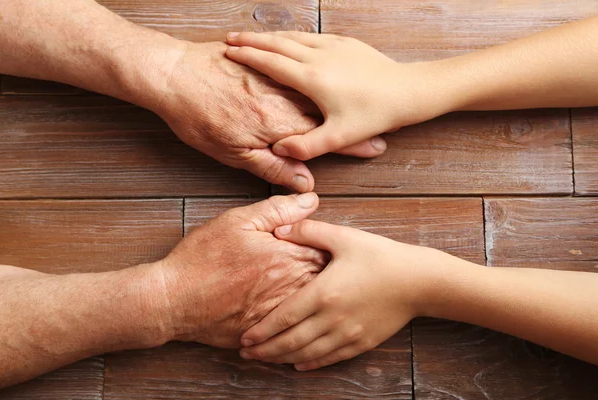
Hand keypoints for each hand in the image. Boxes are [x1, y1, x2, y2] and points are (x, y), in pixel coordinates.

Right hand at [147, 193, 327, 347]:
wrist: (174, 300)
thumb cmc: (202, 258)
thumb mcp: (237, 221)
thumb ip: (278, 210)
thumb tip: (311, 200)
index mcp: (288, 257)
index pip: (329, 251)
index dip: (331, 246)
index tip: (329, 244)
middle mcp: (290, 288)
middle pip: (328, 280)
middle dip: (330, 272)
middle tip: (329, 266)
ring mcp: (280, 314)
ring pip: (315, 305)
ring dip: (317, 295)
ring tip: (312, 288)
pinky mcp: (268, 333)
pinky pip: (295, 328)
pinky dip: (299, 318)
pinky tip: (293, 311)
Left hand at [152, 41, 386, 191]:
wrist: (173, 74)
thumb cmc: (197, 116)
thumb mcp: (232, 153)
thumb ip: (272, 167)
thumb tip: (304, 183)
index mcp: (279, 124)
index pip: (324, 138)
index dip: (350, 144)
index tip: (373, 145)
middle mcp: (284, 99)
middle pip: (328, 113)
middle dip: (354, 121)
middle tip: (379, 126)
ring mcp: (277, 77)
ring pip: (318, 93)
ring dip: (342, 101)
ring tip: (363, 105)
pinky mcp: (268, 62)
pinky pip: (299, 71)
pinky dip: (318, 79)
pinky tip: (329, 80)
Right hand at [225, 31, 448, 159]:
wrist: (409, 89)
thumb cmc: (375, 114)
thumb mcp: (340, 136)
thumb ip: (307, 146)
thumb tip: (280, 150)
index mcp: (312, 78)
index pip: (271, 61)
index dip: (248, 56)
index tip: (229, 52)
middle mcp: (319, 56)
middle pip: (277, 43)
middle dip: (251, 40)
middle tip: (230, 39)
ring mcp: (333, 46)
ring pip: (293, 36)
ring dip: (270, 36)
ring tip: (252, 37)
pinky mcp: (345, 42)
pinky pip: (310, 34)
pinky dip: (291, 35)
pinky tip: (289, 38)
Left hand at [238, 219, 448, 369]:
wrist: (418, 280)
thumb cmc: (380, 256)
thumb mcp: (344, 237)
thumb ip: (309, 231)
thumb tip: (280, 229)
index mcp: (324, 292)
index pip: (284, 317)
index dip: (262, 330)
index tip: (244, 337)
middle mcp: (332, 318)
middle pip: (291, 340)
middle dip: (265, 350)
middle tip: (246, 353)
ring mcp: (347, 334)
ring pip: (308, 353)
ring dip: (283, 358)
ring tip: (265, 360)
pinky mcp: (361, 342)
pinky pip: (330, 358)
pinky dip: (310, 363)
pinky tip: (298, 364)